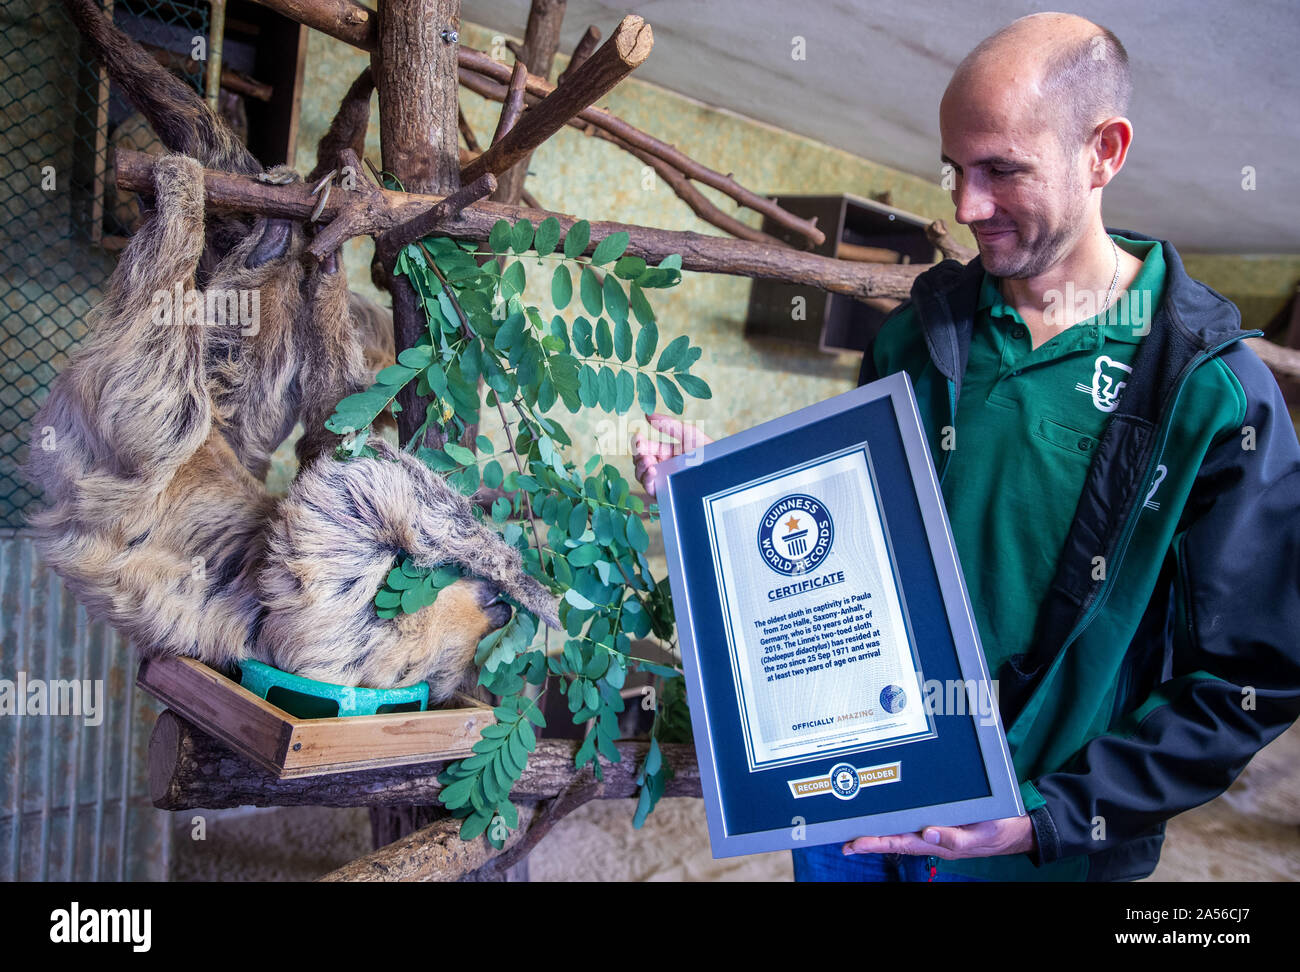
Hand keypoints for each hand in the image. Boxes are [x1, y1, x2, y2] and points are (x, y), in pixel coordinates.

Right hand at [632, 413, 713, 497]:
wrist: (721, 470)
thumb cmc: (708, 451)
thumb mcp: (688, 434)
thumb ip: (668, 424)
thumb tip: (647, 414)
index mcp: (665, 453)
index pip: (645, 448)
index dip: (639, 443)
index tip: (638, 437)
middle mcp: (662, 467)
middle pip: (640, 462)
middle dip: (638, 454)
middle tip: (641, 449)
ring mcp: (663, 480)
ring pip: (641, 475)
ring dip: (640, 466)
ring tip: (647, 460)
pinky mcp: (665, 493)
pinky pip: (650, 487)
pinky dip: (647, 479)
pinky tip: (652, 470)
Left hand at [842, 814, 1033, 860]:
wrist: (1014, 827)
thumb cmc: (994, 830)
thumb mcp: (977, 834)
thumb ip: (953, 838)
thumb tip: (927, 833)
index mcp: (936, 841)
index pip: (899, 842)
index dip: (875, 843)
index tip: (854, 843)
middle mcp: (930, 835)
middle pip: (894, 838)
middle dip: (869, 840)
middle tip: (844, 842)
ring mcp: (934, 829)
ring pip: (902, 830)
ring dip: (880, 831)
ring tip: (856, 832)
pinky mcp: (940, 819)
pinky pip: (914, 820)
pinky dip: (898, 820)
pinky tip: (886, 817)